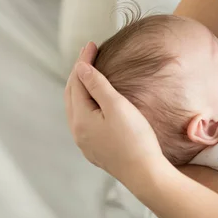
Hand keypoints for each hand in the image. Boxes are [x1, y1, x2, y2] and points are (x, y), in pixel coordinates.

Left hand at [64, 42, 167, 187]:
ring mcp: (86, 143)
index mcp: (80, 118)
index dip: (84, 61)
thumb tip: (81, 68)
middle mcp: (78, 132)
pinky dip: (87, 105)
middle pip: (72, 95)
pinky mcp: (96, 150)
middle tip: (89, 55)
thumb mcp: (118, 106)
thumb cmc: (135, 139)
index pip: (77, 81)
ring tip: (90, 75)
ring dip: (81, 90)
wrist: (145, 174)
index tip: (92, 44)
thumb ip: (98, 85)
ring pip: (77, 109)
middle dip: (79, 73)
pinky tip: (96, 103)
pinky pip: (85, 121)